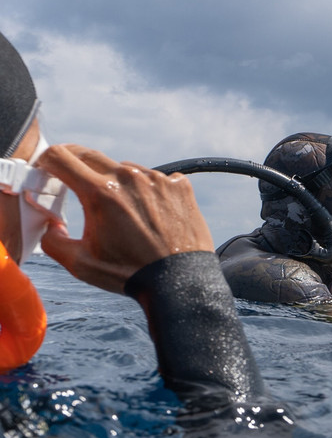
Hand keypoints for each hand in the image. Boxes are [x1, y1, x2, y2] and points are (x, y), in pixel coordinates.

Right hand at [36, 144, 213, 292]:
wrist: (180, 281)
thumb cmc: (130, 274)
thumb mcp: (80, 263)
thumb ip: (52, 240)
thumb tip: (50, 224)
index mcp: (101, 193)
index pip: (60, 157)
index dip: (45, 160)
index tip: (46, 169)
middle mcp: (129, 179)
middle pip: (89, 156)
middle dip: (74, 165)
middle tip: (73, 181)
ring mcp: (157, 179)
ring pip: (124, 169)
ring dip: (115, 182)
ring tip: (122, 212)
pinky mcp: (179, 185)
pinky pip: (154, 178)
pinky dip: (146, 190)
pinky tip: (150, 213)